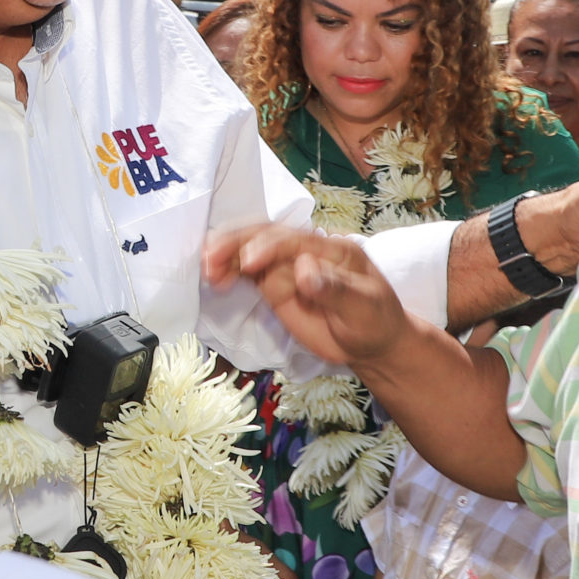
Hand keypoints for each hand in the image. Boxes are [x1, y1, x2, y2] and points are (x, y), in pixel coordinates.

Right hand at [204, 225, 406, 368]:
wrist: (371, 342)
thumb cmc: (373, 320)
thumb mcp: (364, 306)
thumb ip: (335, 289)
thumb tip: (303, 271)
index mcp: (331, 248)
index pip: (294, 240)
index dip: (269, 248)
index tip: (250, 263)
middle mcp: (305, 250)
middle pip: (266, 236)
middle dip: (237, 243)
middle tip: (212, 258)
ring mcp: (287, 267)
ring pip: (250, 250)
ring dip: (226, 254)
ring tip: (205, 267)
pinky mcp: (274, 284)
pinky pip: (247, 272)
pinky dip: (229, 271)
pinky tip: (213, 277)